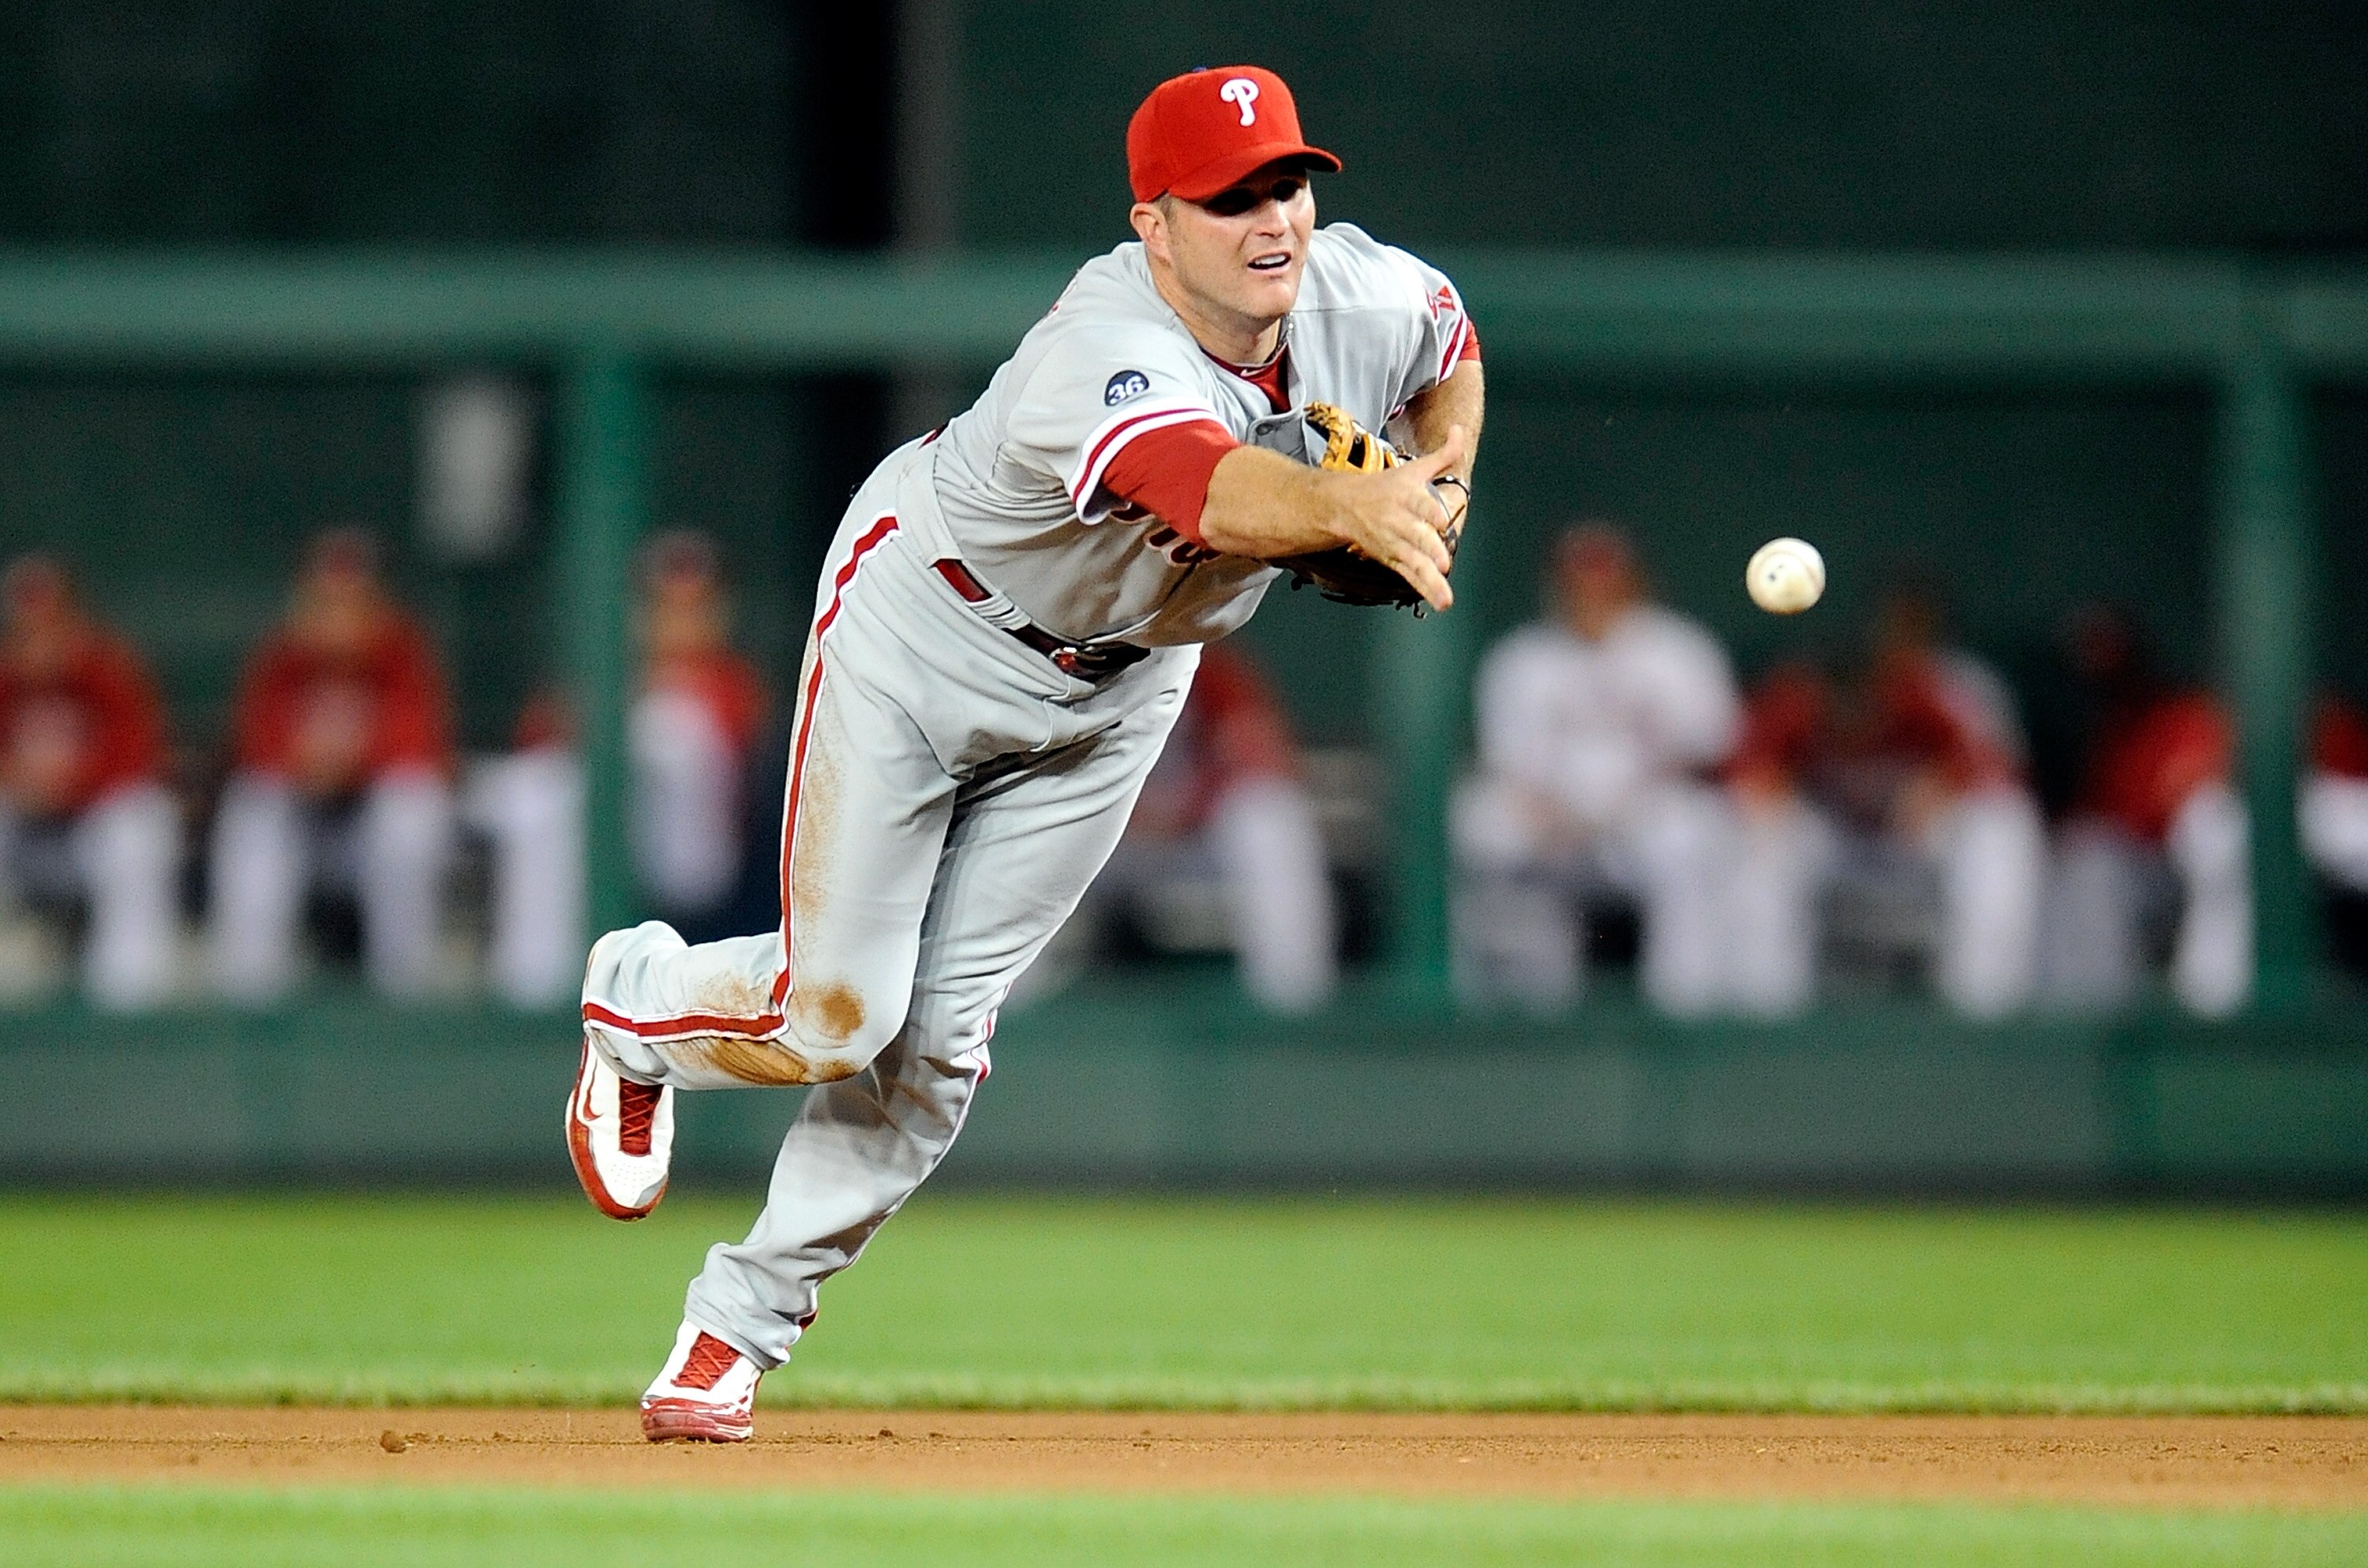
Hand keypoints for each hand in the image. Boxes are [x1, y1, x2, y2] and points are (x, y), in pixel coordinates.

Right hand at [1324, 424, 1469, 611]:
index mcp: (1405, 496)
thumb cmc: (1386, 486)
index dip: (1431, 512)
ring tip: (1446, 598)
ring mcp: (1394, 543)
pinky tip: (1441, 601)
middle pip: (1416, 536)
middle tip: (1443, 561)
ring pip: (1414, 562)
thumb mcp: (1413, 468)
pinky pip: (1410, 575)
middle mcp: (1399, 521)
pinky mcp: (1392, 558)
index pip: (1421, 504)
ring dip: (1429, 580)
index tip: (1442, 520)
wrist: (1342, 505)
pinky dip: (1424, 589)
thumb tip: (1460, 430)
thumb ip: (1443, 454)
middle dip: (1428, 549)